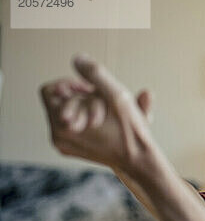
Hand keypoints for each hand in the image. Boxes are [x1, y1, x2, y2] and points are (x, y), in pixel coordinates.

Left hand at [40, 54, 156, 174]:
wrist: (139, 161)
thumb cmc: (130, 130)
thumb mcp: (116, 95)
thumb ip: (94, 73)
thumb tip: (78, 59)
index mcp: (61, 122)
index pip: (50, 90)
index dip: (71, 83)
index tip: (92, 89)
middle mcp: (57, 135)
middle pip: (58, 101)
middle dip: (81, 96)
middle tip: (103, 101)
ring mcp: (64, 144)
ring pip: (66, 113)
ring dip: (84, 107)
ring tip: (105, 114)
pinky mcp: (72, 150)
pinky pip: (71, 126)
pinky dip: (85, 119)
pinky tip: (103, 124)